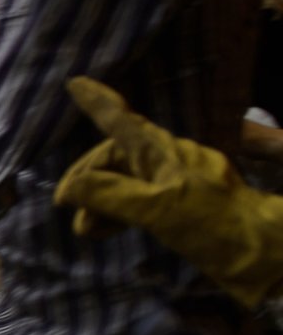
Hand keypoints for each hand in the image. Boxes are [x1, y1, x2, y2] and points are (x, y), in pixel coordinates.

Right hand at [57, 77, 282, 306]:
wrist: (269, 251)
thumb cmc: (215, 226)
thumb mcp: (157, 209)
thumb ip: (110, 195)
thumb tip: (71, 187)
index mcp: (163, 154)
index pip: (122, 122)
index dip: (97, 103)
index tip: (76, 83)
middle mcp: (173, 160)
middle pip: (119, 158)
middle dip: (89, 181)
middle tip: (71, 213)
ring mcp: (184, 181)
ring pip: (131, 180)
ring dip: (104, 202)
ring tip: (89, 230)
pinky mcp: (192, 204)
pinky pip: (146, 198)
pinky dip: (124, 211)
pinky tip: (115, 229)